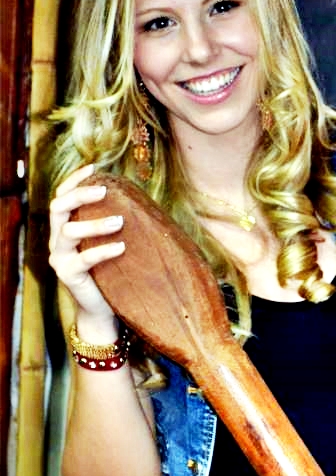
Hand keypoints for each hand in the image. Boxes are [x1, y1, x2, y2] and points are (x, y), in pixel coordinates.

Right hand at [49, 164, 123, 330]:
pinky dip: (103, 251)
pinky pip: (83, 259)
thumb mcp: (108, 243)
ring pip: (68, 231)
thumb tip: (138, 199)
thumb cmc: (110, 271)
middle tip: (104, 190)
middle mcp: (57, 240)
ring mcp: (60, 258)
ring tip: (119, 221)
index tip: (94, 167)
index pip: (61, 196)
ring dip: (95, 224)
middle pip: (58, 207)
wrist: (101, 308)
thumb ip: (112, 223)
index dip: (74, 180)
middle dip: (79, 194)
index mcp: (65, 227)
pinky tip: (121, 247)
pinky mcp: (67, 275)